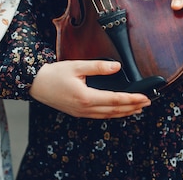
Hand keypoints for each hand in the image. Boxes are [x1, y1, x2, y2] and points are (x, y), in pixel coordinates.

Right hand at [30, 60, 150, 118]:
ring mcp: (81, 113)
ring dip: (124, 112)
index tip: (144, 96)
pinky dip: (112, 114)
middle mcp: (85, 108)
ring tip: (137, 108)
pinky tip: (117, 110)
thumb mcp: (76, 66)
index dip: (132, 99)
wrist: (35, 84)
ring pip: (108, 115)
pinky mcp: (77, 113)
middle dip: (133, 107)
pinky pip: (100, 116)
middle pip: (115, 110)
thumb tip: (116, 67)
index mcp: (86, 97)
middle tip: (147, 103)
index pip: (115, 99)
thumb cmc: (53, 74)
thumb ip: (97, 66)